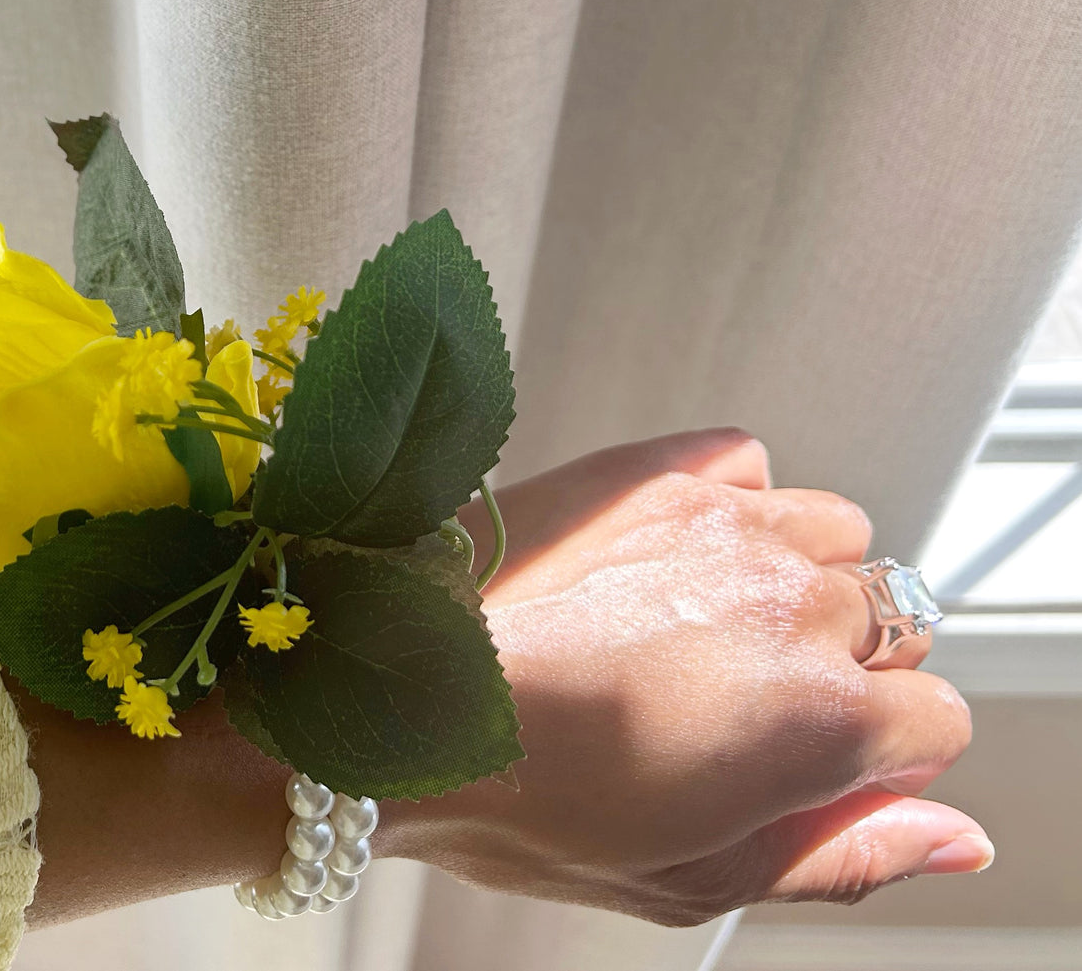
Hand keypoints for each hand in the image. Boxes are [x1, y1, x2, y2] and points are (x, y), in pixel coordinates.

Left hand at [381, 428, 986, 924]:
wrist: (395, 687)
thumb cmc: (518, 793)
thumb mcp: (689, 879)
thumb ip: (839, 855)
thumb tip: (948, 837)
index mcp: (817, 720)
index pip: (936, 721)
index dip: (876, 754)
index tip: (812, 759)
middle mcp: (792, 605)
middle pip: (889, 626)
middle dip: (836, 669)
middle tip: (737, 699)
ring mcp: (728, 526)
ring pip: (837, 537)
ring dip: (796, 578)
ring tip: (706, 620)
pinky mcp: (659, 470)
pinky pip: (751, 464)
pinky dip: (735, 502)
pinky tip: (676, 552)